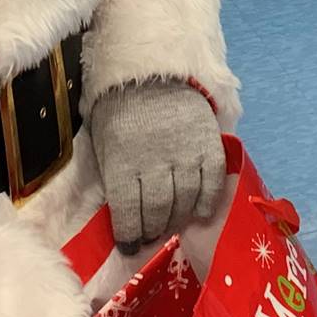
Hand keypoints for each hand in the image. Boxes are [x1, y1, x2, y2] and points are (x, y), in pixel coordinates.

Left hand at [90, 80, 225, 252]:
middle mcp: (155, 164)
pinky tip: (200, 213)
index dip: (128, 236)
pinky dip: (207, 203)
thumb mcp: (104, 140)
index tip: (130, 246)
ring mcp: (186, 155)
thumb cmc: (121, 108)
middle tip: (151, 236)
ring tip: (172, 224)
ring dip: (177, 220)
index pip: (126, 213)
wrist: (154, 69)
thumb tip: (120, 210)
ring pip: (185, 201)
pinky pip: (212, 183)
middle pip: (157, 211)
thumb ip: (113, 173)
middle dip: (152, 230)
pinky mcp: (209, 146)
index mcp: (122, 163)